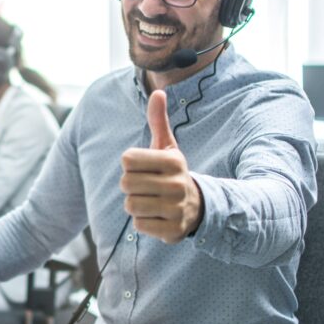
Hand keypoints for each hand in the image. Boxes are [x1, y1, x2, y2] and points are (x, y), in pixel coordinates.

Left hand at [120, 90, 202, 243]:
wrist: (198, 206)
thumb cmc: (172, 172)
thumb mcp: (167, 146)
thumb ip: (158, 120)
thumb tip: (157, 91)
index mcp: (174, 160)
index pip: (126, 159)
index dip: (130, 164)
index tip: (145, 167)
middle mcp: (178, 184)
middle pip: (125, 183)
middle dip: (131, 185)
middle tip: (147, 186)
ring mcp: (177, 209)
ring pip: (130, 205)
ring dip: (135, 204)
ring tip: (151, 201)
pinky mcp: (173, 231)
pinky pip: (139, 225)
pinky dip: (143, 222)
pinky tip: (157, 216)